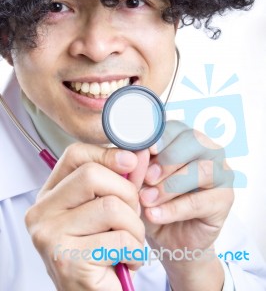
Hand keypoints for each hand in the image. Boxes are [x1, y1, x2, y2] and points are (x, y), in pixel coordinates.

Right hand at [25, 143, 149, 290]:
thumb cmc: (101, 252)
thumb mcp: (107, 210)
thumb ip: (122, 180)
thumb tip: (142, 152)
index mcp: (49, 196)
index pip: (74, 155)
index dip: (107, 153)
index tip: (131, 162)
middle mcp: (41, 213)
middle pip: (92, 175)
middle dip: (127, 194)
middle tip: (132, 217)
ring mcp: (50, 237)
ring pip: (111, 206)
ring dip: (135, 228)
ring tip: (131, 244)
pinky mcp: (68, 261)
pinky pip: (120, 239)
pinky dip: (136, 251)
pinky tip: (128, 262)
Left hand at [139, 121, 233, 290]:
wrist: (168, 237)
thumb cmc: (153, 200)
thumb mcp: (140, 180)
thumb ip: (140, 166)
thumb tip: (137, 155)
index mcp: (184, 138)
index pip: (175, 127)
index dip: (159, 137)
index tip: (144, 151)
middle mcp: (207, 149)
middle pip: (193, 141)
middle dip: (167, 159)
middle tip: (147, 178)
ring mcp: (220, 172)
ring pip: (200, 170)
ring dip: (170, 186)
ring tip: (146, 200)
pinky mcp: (225, 199)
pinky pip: (200, 201)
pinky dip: (174, 209)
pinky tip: (155, 215)